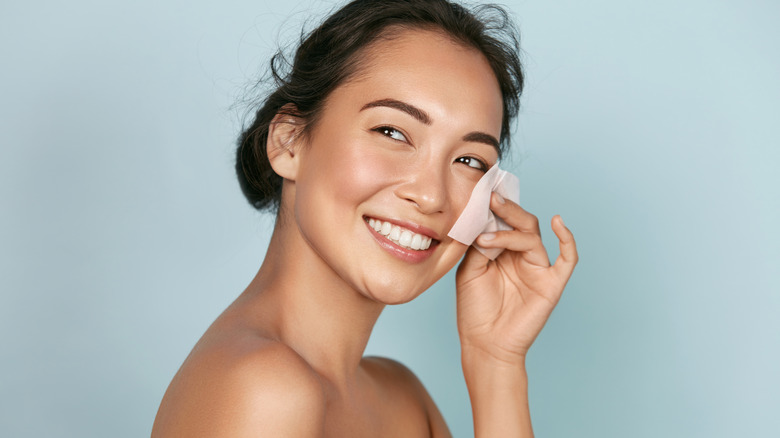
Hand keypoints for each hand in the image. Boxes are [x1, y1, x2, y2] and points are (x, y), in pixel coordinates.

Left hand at [455, 193, 577, 364]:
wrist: (484, 344)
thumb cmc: (475, 309)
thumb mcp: (469, 269)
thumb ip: (479, 244)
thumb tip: (486, 219)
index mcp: (502, 250)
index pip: (503, 220)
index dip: (494, 207)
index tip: (481, 191)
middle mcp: (521, 256)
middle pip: (522, 223)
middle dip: (507, 209)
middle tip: (490, 198)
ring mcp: (538, 269)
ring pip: (533, 237)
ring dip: (510, 232)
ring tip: (487, 238)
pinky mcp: (551, 284)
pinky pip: (567, 259)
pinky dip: (567, 239)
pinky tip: (557, 222)